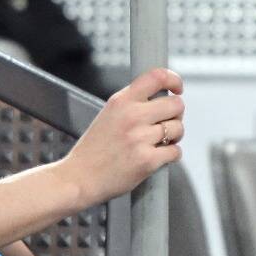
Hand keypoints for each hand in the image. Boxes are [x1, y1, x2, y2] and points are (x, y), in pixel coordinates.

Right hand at [59, 67, 184, 204]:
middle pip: (176, 104)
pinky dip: (171, 155)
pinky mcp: (147, 161)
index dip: (174, 80)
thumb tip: (164, 97)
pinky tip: (159, 156)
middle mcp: (132, 116)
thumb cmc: (93, 149)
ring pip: (178, 128)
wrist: (77, 179)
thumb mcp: (108, 114)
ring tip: (160, 142)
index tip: (177, 89)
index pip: (157, 76)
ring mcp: (139, 138)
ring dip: (174, 136)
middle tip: (166, 123)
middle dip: (176, 114)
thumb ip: (132, 103)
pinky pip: (175, 151)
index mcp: (121, 100)